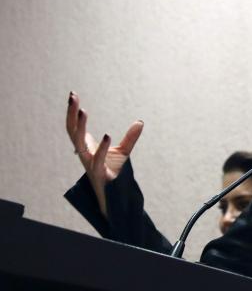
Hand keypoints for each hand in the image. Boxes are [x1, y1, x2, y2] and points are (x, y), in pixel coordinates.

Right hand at [66, 91, 143, 215]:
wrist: (113, 195)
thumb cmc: (112, 171)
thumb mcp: (123, 152)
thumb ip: (130, 137)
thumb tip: (140, 121)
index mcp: (85, 147)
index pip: (74, 127)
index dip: (72, 112)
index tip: (73, 95)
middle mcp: (84, 154)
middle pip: (72, 131)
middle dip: (71, 115)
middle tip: (72, 98)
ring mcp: (89, 163)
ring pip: (80, 144)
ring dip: (80, 127)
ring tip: (83, 111)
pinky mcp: (99, 173)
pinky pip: (98, 159)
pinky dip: (102, 147)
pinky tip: (107, 135)